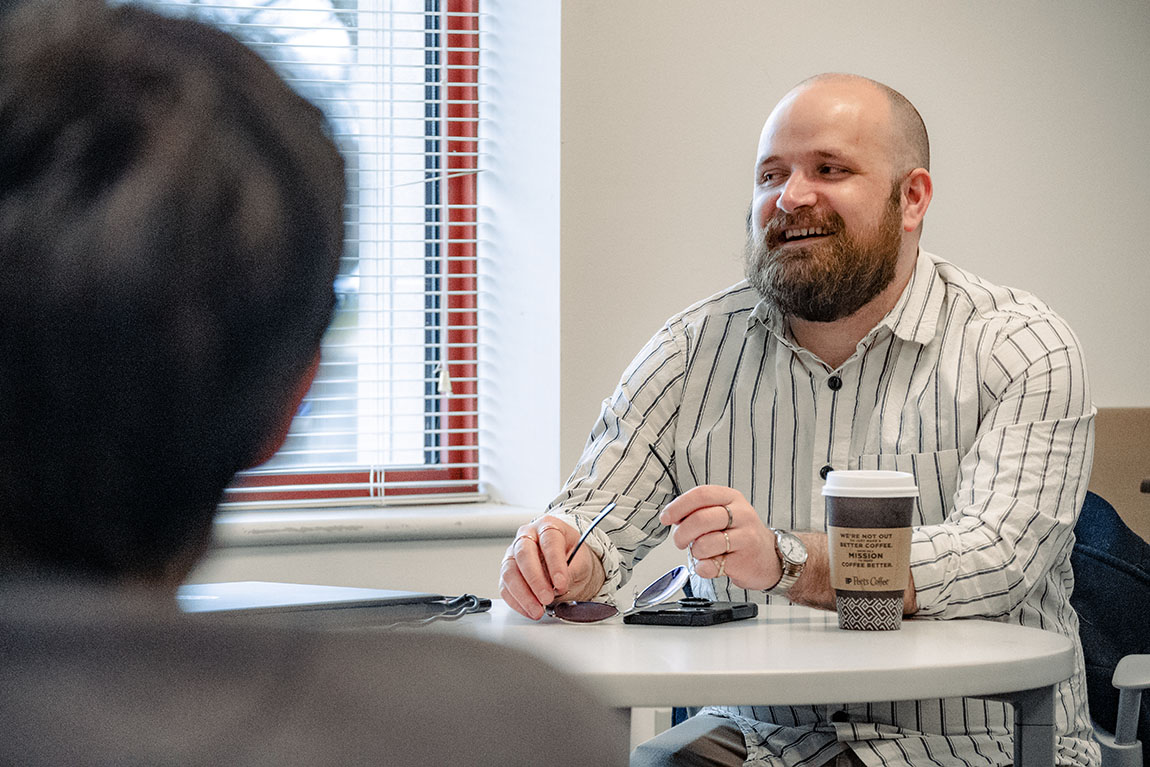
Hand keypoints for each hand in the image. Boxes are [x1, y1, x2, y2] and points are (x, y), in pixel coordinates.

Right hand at [498, 516, 605, 619]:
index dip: (555, 563)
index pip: (549, 540)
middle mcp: (527, 537)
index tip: (561, 583)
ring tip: (538, 610)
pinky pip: (505, 587)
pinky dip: (517, 602)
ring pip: (510, 572)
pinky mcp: (507, 572)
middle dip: (535, 579)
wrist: (567, 563)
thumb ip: (573, 570)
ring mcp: (514, 554)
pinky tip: (529, 610)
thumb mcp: (582, 560)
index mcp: (548, 527)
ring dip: (523, 594)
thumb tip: (561, 584)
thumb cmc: (573, 557)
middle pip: (524, 554)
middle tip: (547, 598)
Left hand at [659, 485, 779, 590]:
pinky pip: (711, 565)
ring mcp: (745, 538)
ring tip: (702, 553)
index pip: (701, 495)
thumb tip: (672, 517)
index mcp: (732, 498)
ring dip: (695, 552)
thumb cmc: (740, 534)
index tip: (666, 518)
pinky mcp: (744, 561)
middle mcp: (741, 514)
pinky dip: (703, 568)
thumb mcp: (724, 513)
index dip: (678, 506)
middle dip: (681, 533)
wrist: (770, 558)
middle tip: (680, 541)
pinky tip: (709, 565)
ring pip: (705, 544)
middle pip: (700, 519)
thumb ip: (700, 511)